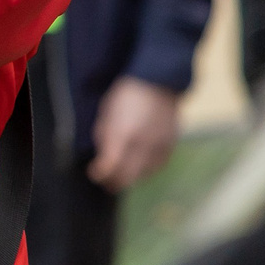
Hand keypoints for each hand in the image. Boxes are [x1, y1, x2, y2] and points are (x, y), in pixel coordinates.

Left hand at [87, 77, 182, 191]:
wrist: (158, 82)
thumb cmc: (126, 95)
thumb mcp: (107, 113)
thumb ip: (104, 137)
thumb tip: (102, 158)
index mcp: (124, 134)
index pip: (110, 166)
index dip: (99, 174)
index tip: (93, 172)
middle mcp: (143, 145)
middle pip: (127, 178)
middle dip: (113, 182)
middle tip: (104, 181)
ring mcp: (159, 147)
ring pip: (143, 176)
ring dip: (129, 177)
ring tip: (120, 173)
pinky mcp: (171, 147)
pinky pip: (156, 167)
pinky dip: (145, 171)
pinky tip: (137, 166)